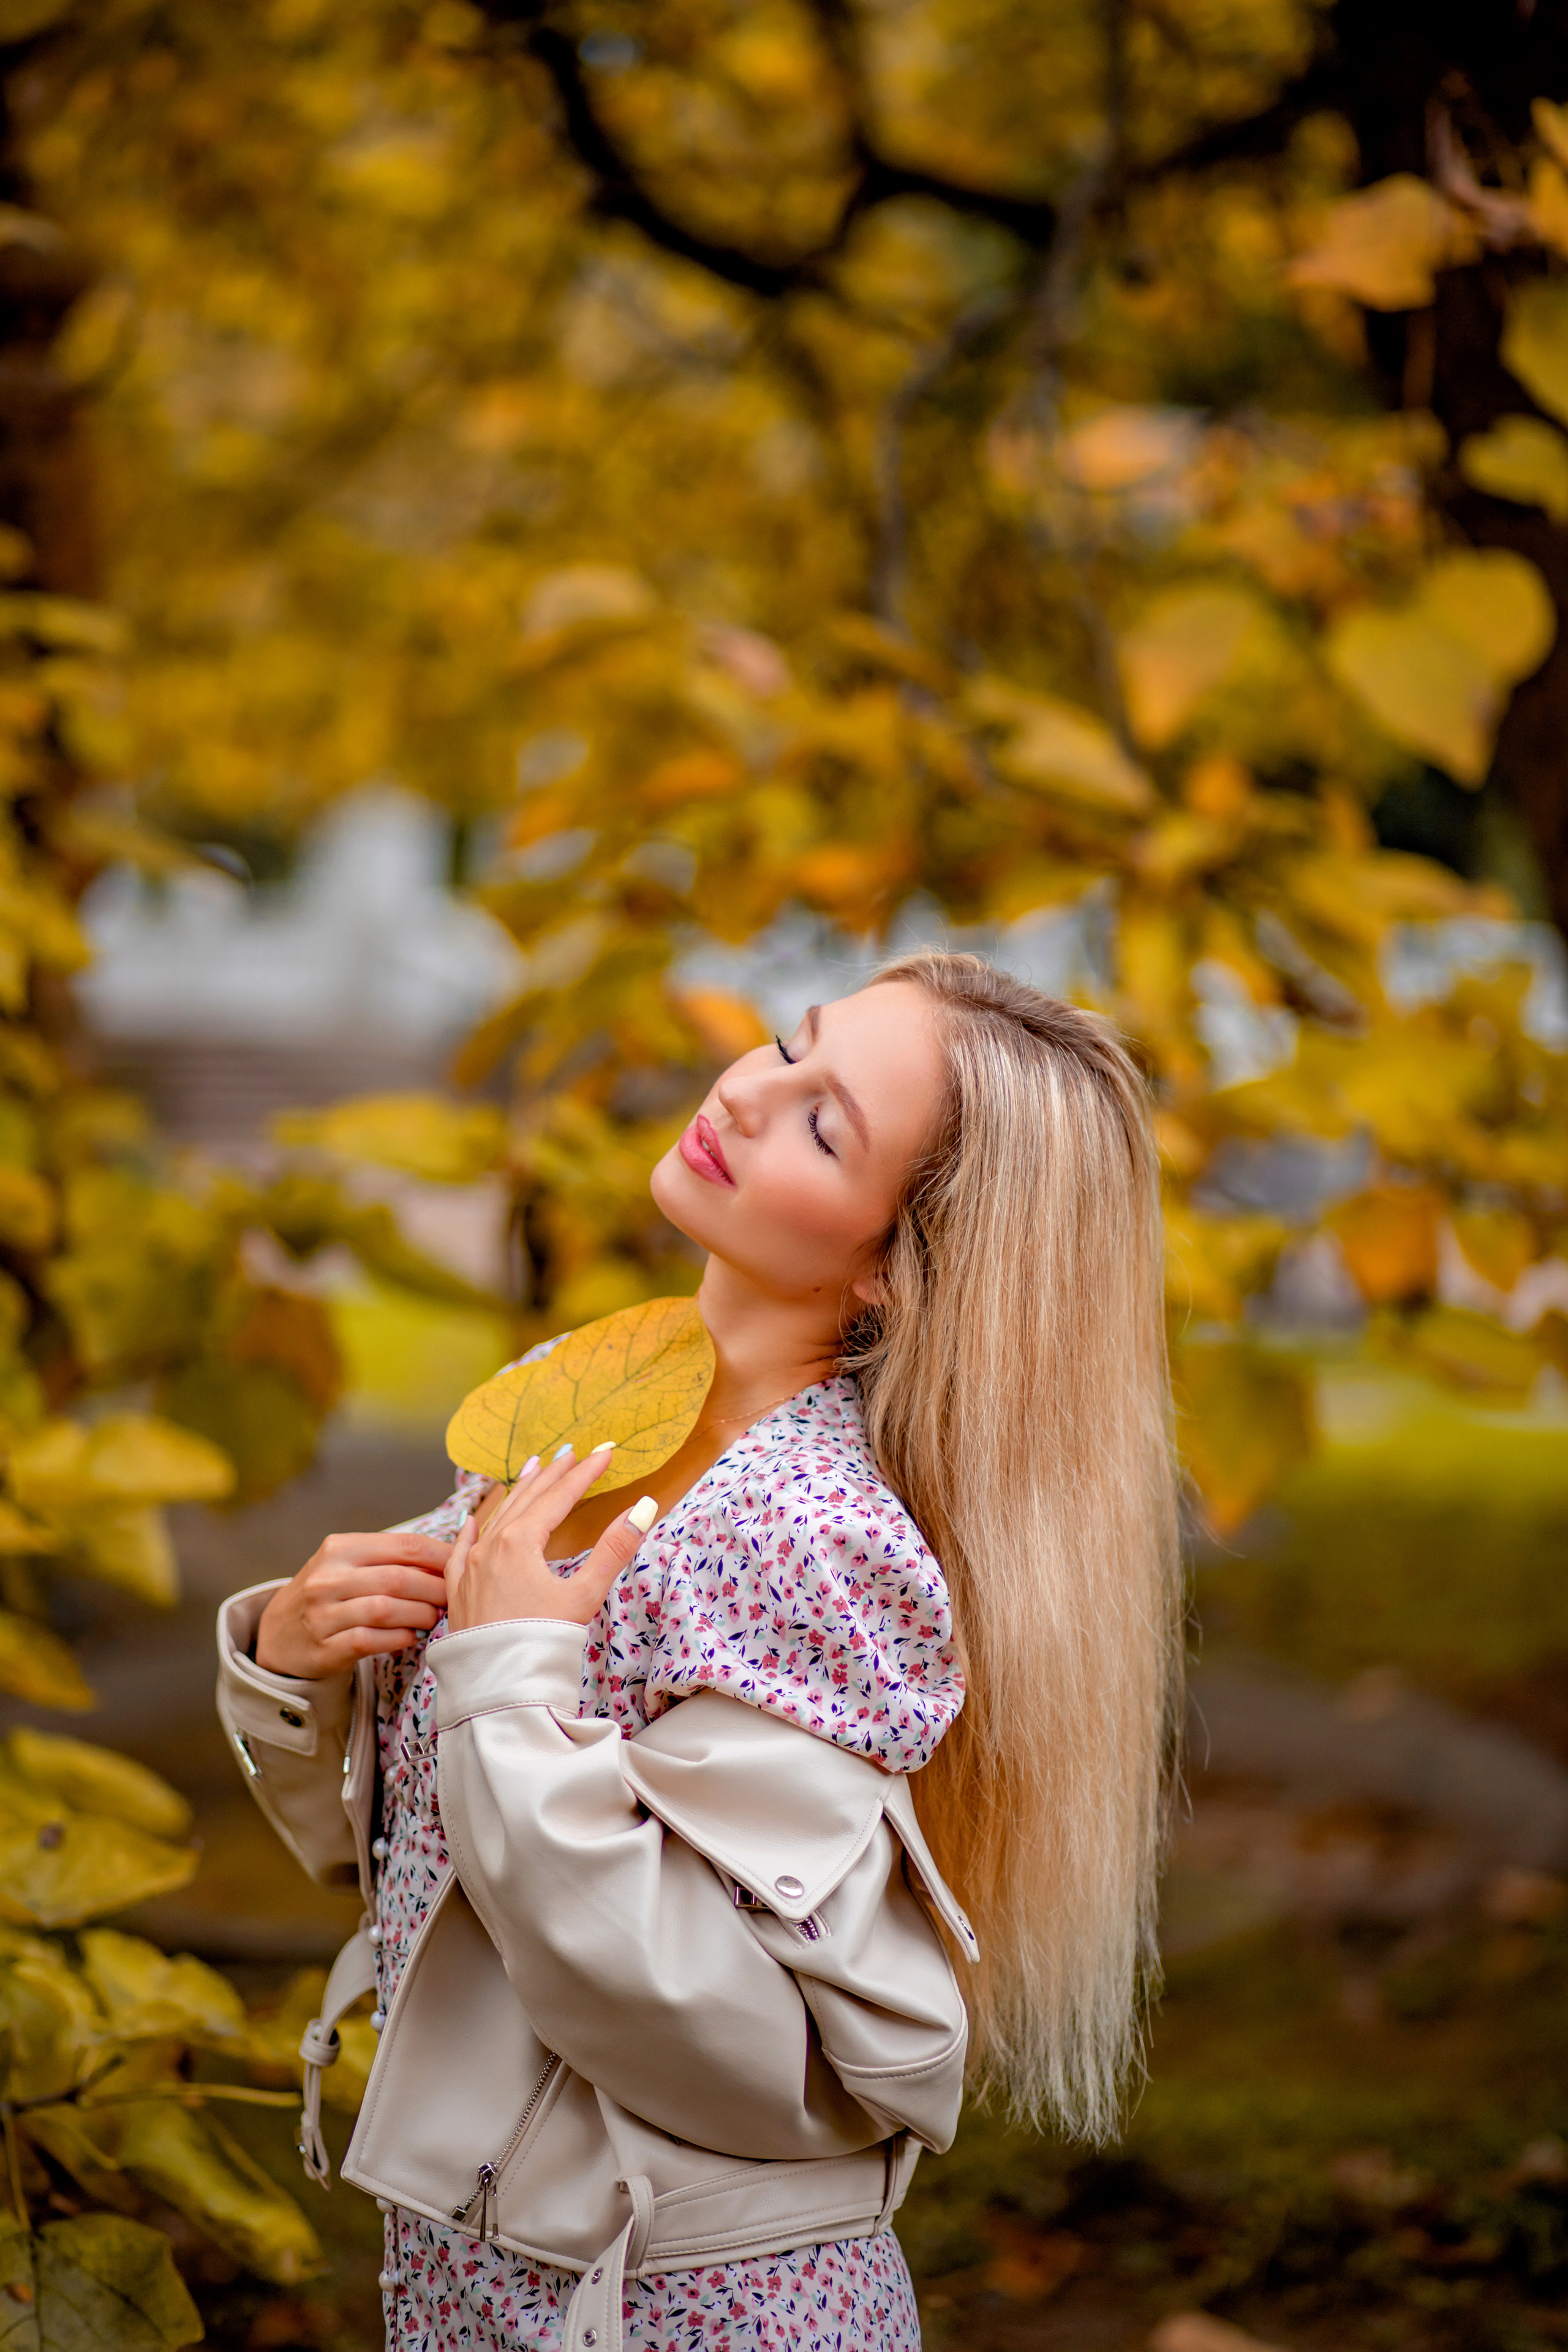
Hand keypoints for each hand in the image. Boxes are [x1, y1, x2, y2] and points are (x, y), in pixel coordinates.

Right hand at [255, 1531, 453, 1677]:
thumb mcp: (349, 1564)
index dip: (440, 1556)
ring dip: (420, 1614)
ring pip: (386, 1610)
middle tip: (453, 1598)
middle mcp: (328, 1579)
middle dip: (435, 1588)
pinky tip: (411, 1637)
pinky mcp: (324, 1648)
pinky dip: (399, 1638)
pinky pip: (371, 1641)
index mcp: (340, 1548)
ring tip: (435, 1617)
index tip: (461, 1566)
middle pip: (398, 1579)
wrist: (278, 1634)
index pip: (403, 1545)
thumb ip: (391, 1558)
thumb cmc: (328, 1594)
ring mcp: (323, 1615)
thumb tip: (452, 1553)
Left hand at [445, 1445, 658, 1632]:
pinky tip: (472, 1520)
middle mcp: (489, 1548)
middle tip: (573, 1452)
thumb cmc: (543, 1644)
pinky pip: (460, 1550)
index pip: (559, 1497)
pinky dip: (471, 1530)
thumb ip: (614, 1549)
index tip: (605, 1453)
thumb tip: (644, 1507)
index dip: (585, 1473)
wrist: (499, 1692)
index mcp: (520, 1543)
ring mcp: (469, 1569)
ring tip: (533, 1468)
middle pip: (527, 1500)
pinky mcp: (458, 1592)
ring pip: (495, 1519)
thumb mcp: (584, 1595)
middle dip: (553, 1474)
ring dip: (517, 1493)